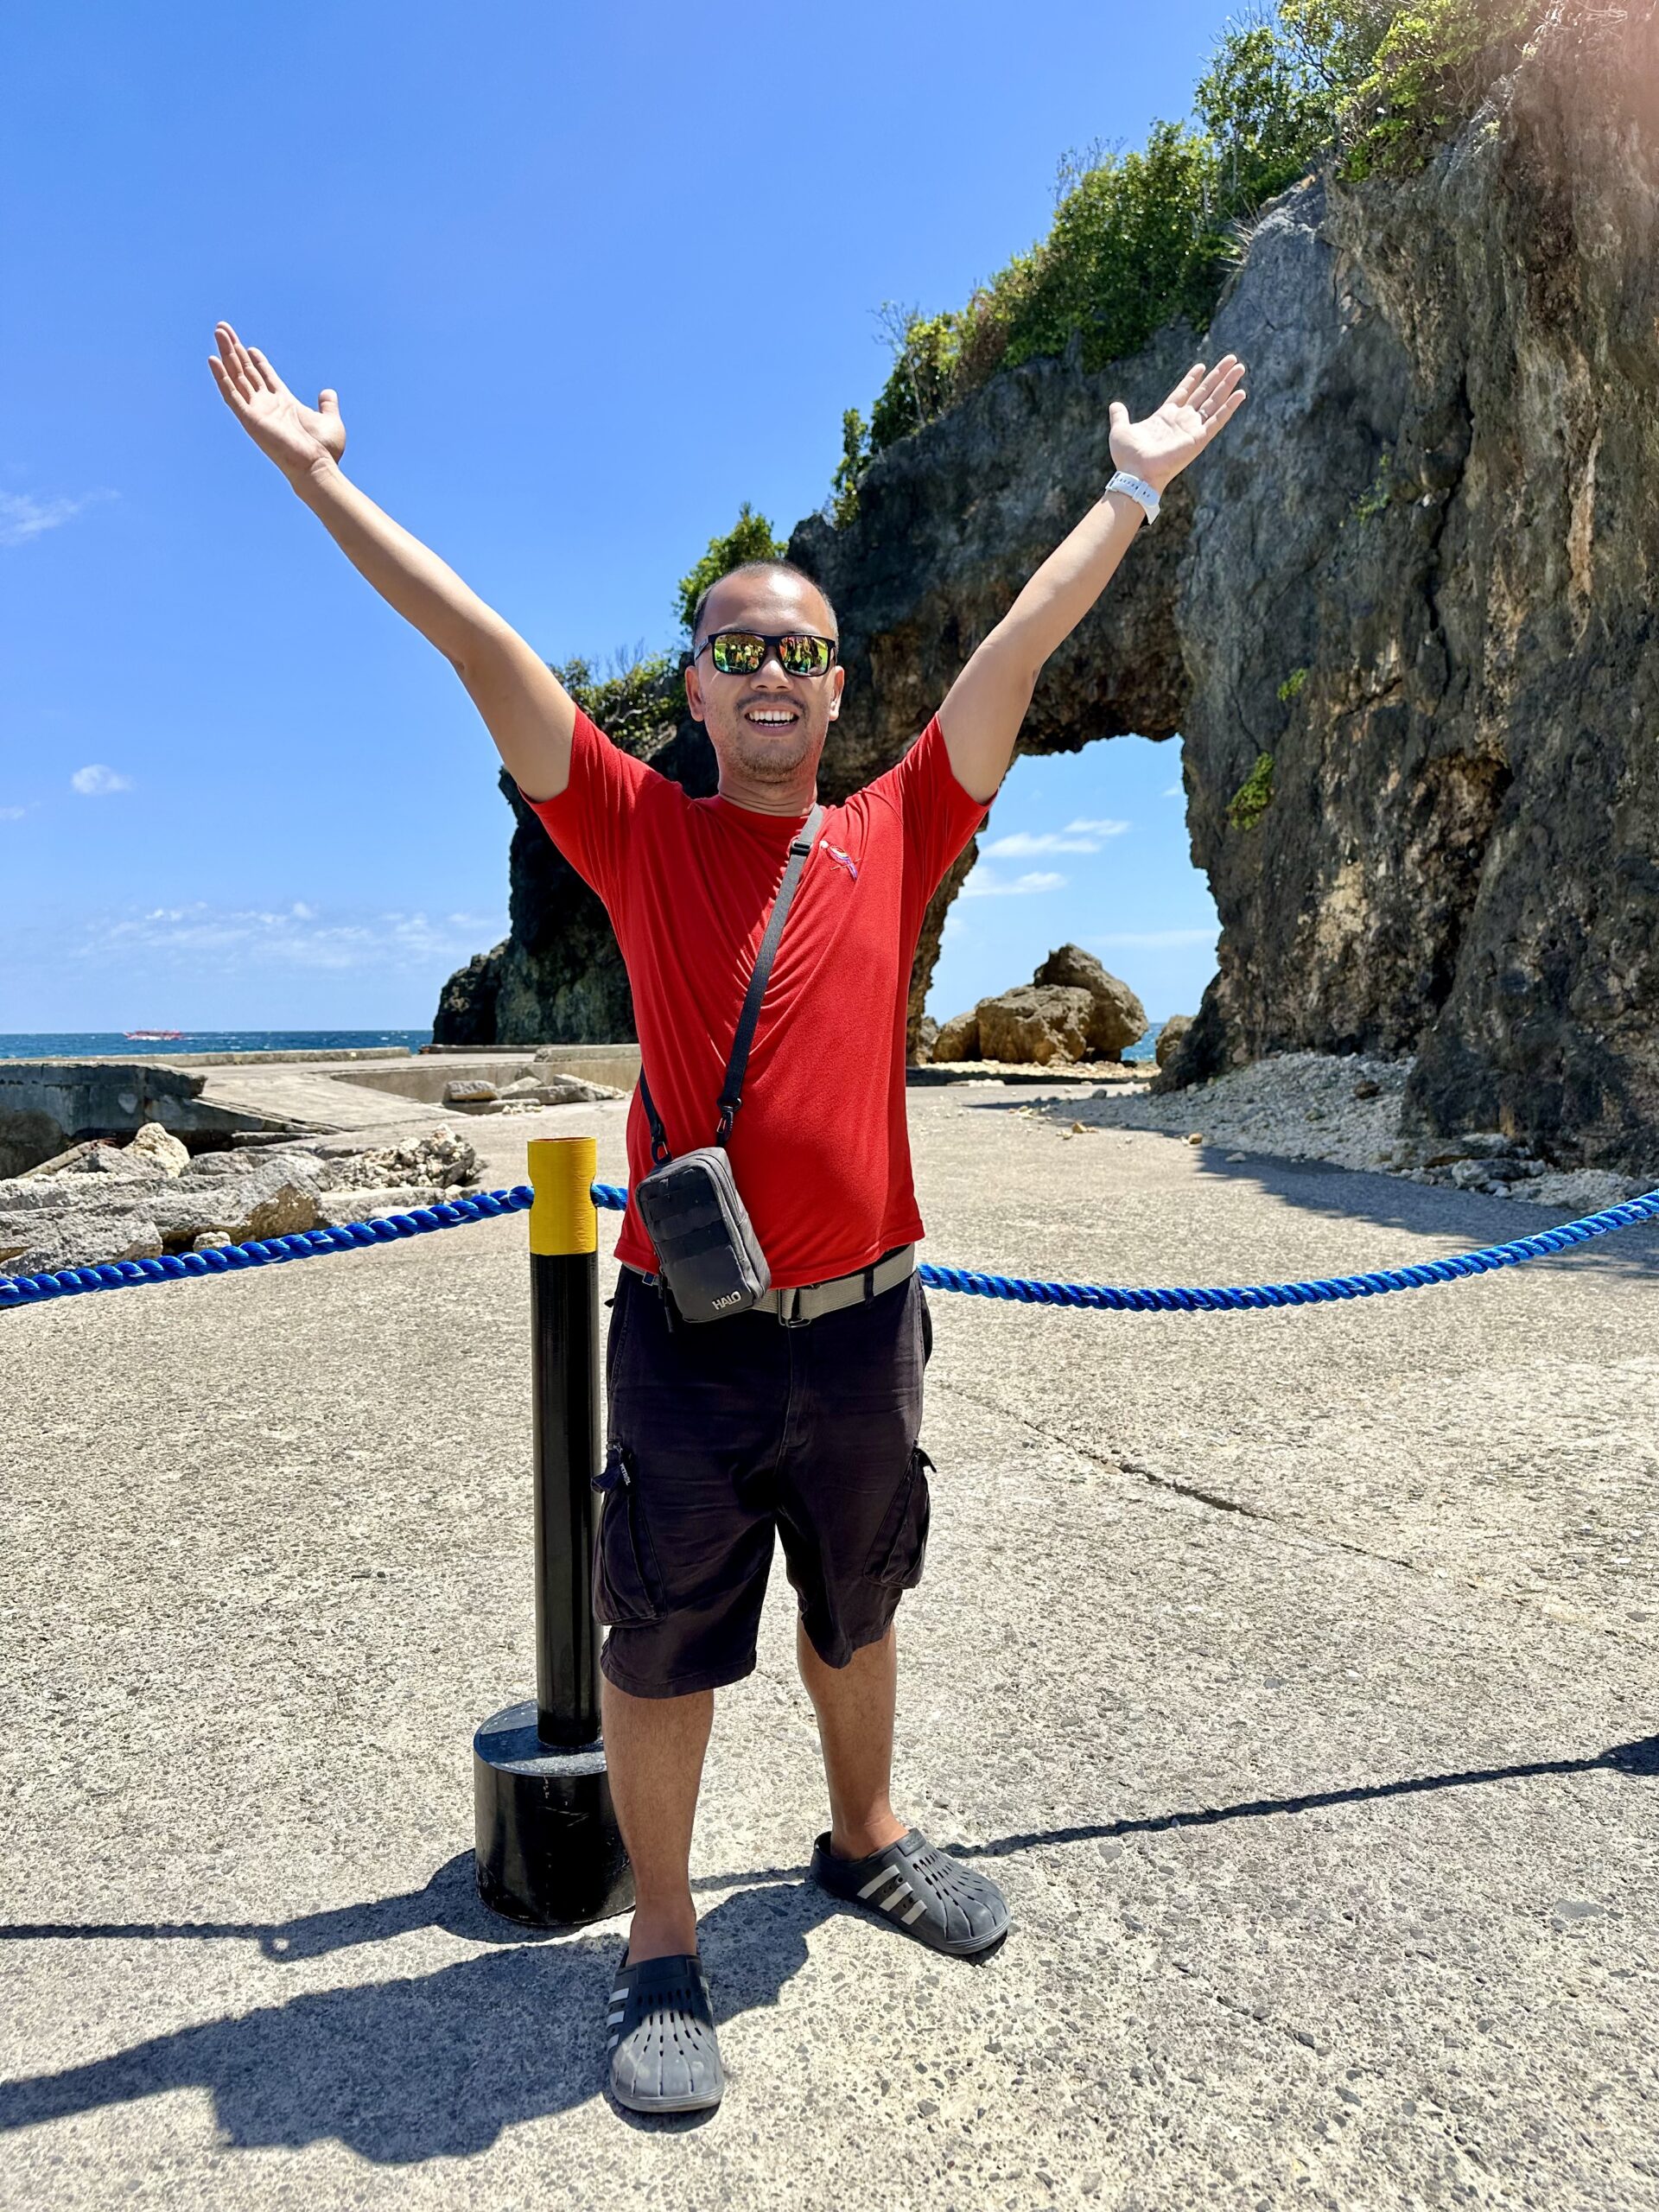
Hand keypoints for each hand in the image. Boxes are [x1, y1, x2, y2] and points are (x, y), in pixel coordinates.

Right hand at [208, 321, 345, 480]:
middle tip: (223, 329)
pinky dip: (221, 378)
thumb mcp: (330, 420)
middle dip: (235, 349)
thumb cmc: (324, 450)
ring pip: (236, 376)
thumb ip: (328, 405)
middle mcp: (267, 405)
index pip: (264, 376)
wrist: (317, 466)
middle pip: (246, 371)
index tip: (248, 346)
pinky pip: (231, 395)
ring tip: (218, 332)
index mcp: (284, 403)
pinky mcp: (249, 419)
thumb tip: (328, 393)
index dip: (256, 360)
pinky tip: (213, 360)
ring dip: (226, 354)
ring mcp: (256, 411)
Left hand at [1108, 356, 1245, 495]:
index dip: (1192, 379)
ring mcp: (1192, 429)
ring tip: (1240, 367)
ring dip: (1228, 385)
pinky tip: (1241, 393)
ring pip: (1215, 401)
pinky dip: (1230, 407)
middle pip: (1204, 393)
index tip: (1201, 366)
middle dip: (1218, 376)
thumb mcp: (1120, 429)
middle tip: (1232, 360)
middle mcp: (1182, 421)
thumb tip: (1115, 406)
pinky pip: (1218, 420)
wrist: (1135, 474)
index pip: (1183, 393)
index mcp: (1165, 417)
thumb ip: (1120, 416)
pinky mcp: (1199, 438)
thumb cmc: (1127, 457)